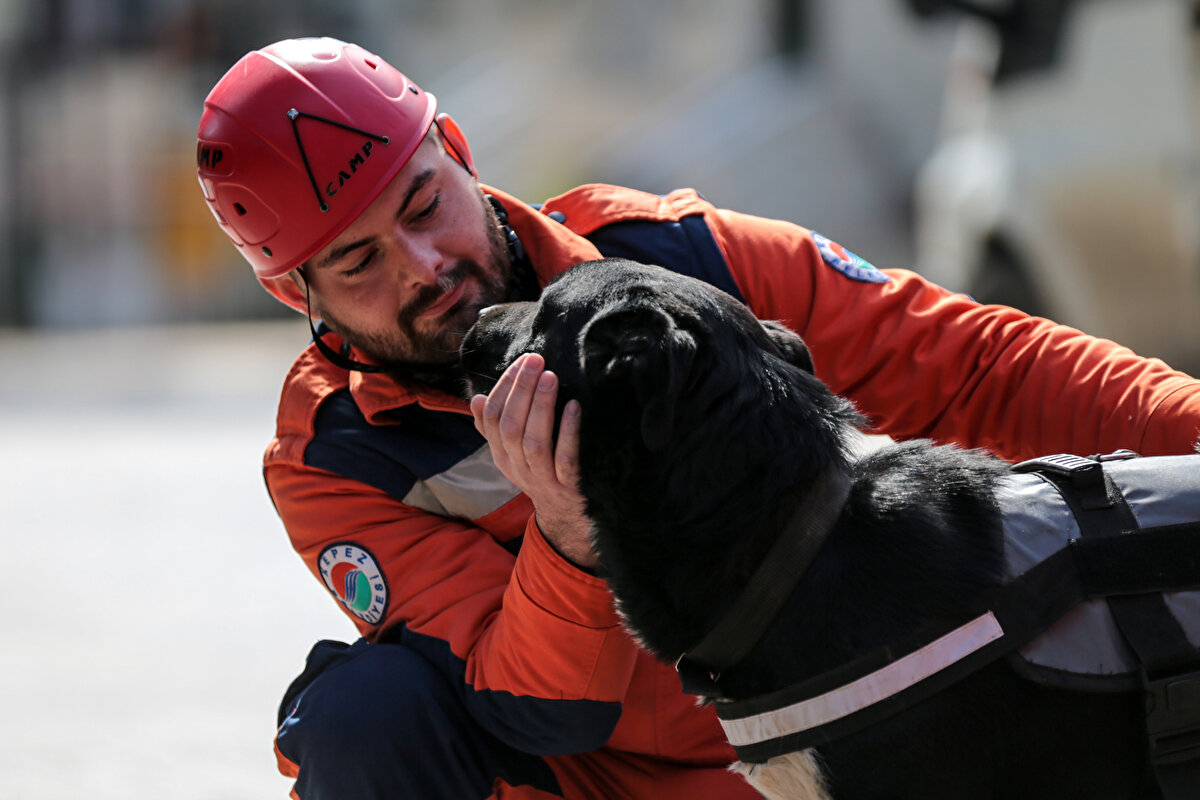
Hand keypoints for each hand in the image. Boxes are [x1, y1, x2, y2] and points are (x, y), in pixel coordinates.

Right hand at [470, 353, 595, 568]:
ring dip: (541, 407)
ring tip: (550, 378)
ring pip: (533, 442)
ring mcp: (542, 479)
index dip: (505, 387)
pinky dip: (568, 432)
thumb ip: (494, 429)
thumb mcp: (513, 454)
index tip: (521, 361)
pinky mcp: (568, 487)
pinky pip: (565, 459)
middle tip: (535, 360)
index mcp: (501, 455)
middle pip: (510, 426)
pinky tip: (574, 408)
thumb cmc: (540, 473)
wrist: (566, 517)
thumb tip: (476, 400)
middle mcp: (517, 467)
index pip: (493, 417)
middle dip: (521, 390)